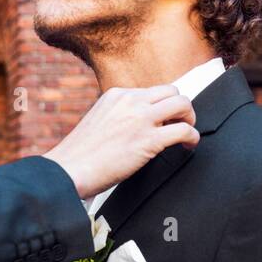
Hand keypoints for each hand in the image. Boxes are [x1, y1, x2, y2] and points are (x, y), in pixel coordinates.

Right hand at [43, 84, 198, 197]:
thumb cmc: (80, 155)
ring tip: (186, 134)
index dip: (161, 107)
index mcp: (116, 95)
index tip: (163, 121)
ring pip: (182, 104)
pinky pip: (184, 130)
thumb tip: (136, 126)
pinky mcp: (149, 139)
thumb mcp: (98, 121)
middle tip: (179, 125)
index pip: (151, 91)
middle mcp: (130, 101)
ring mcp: (140, 118)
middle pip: (172, 91)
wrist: (68, 170)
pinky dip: (192, 138)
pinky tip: (188, 146)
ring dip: (189, 119)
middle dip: (180, 108)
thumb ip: (118, 117)